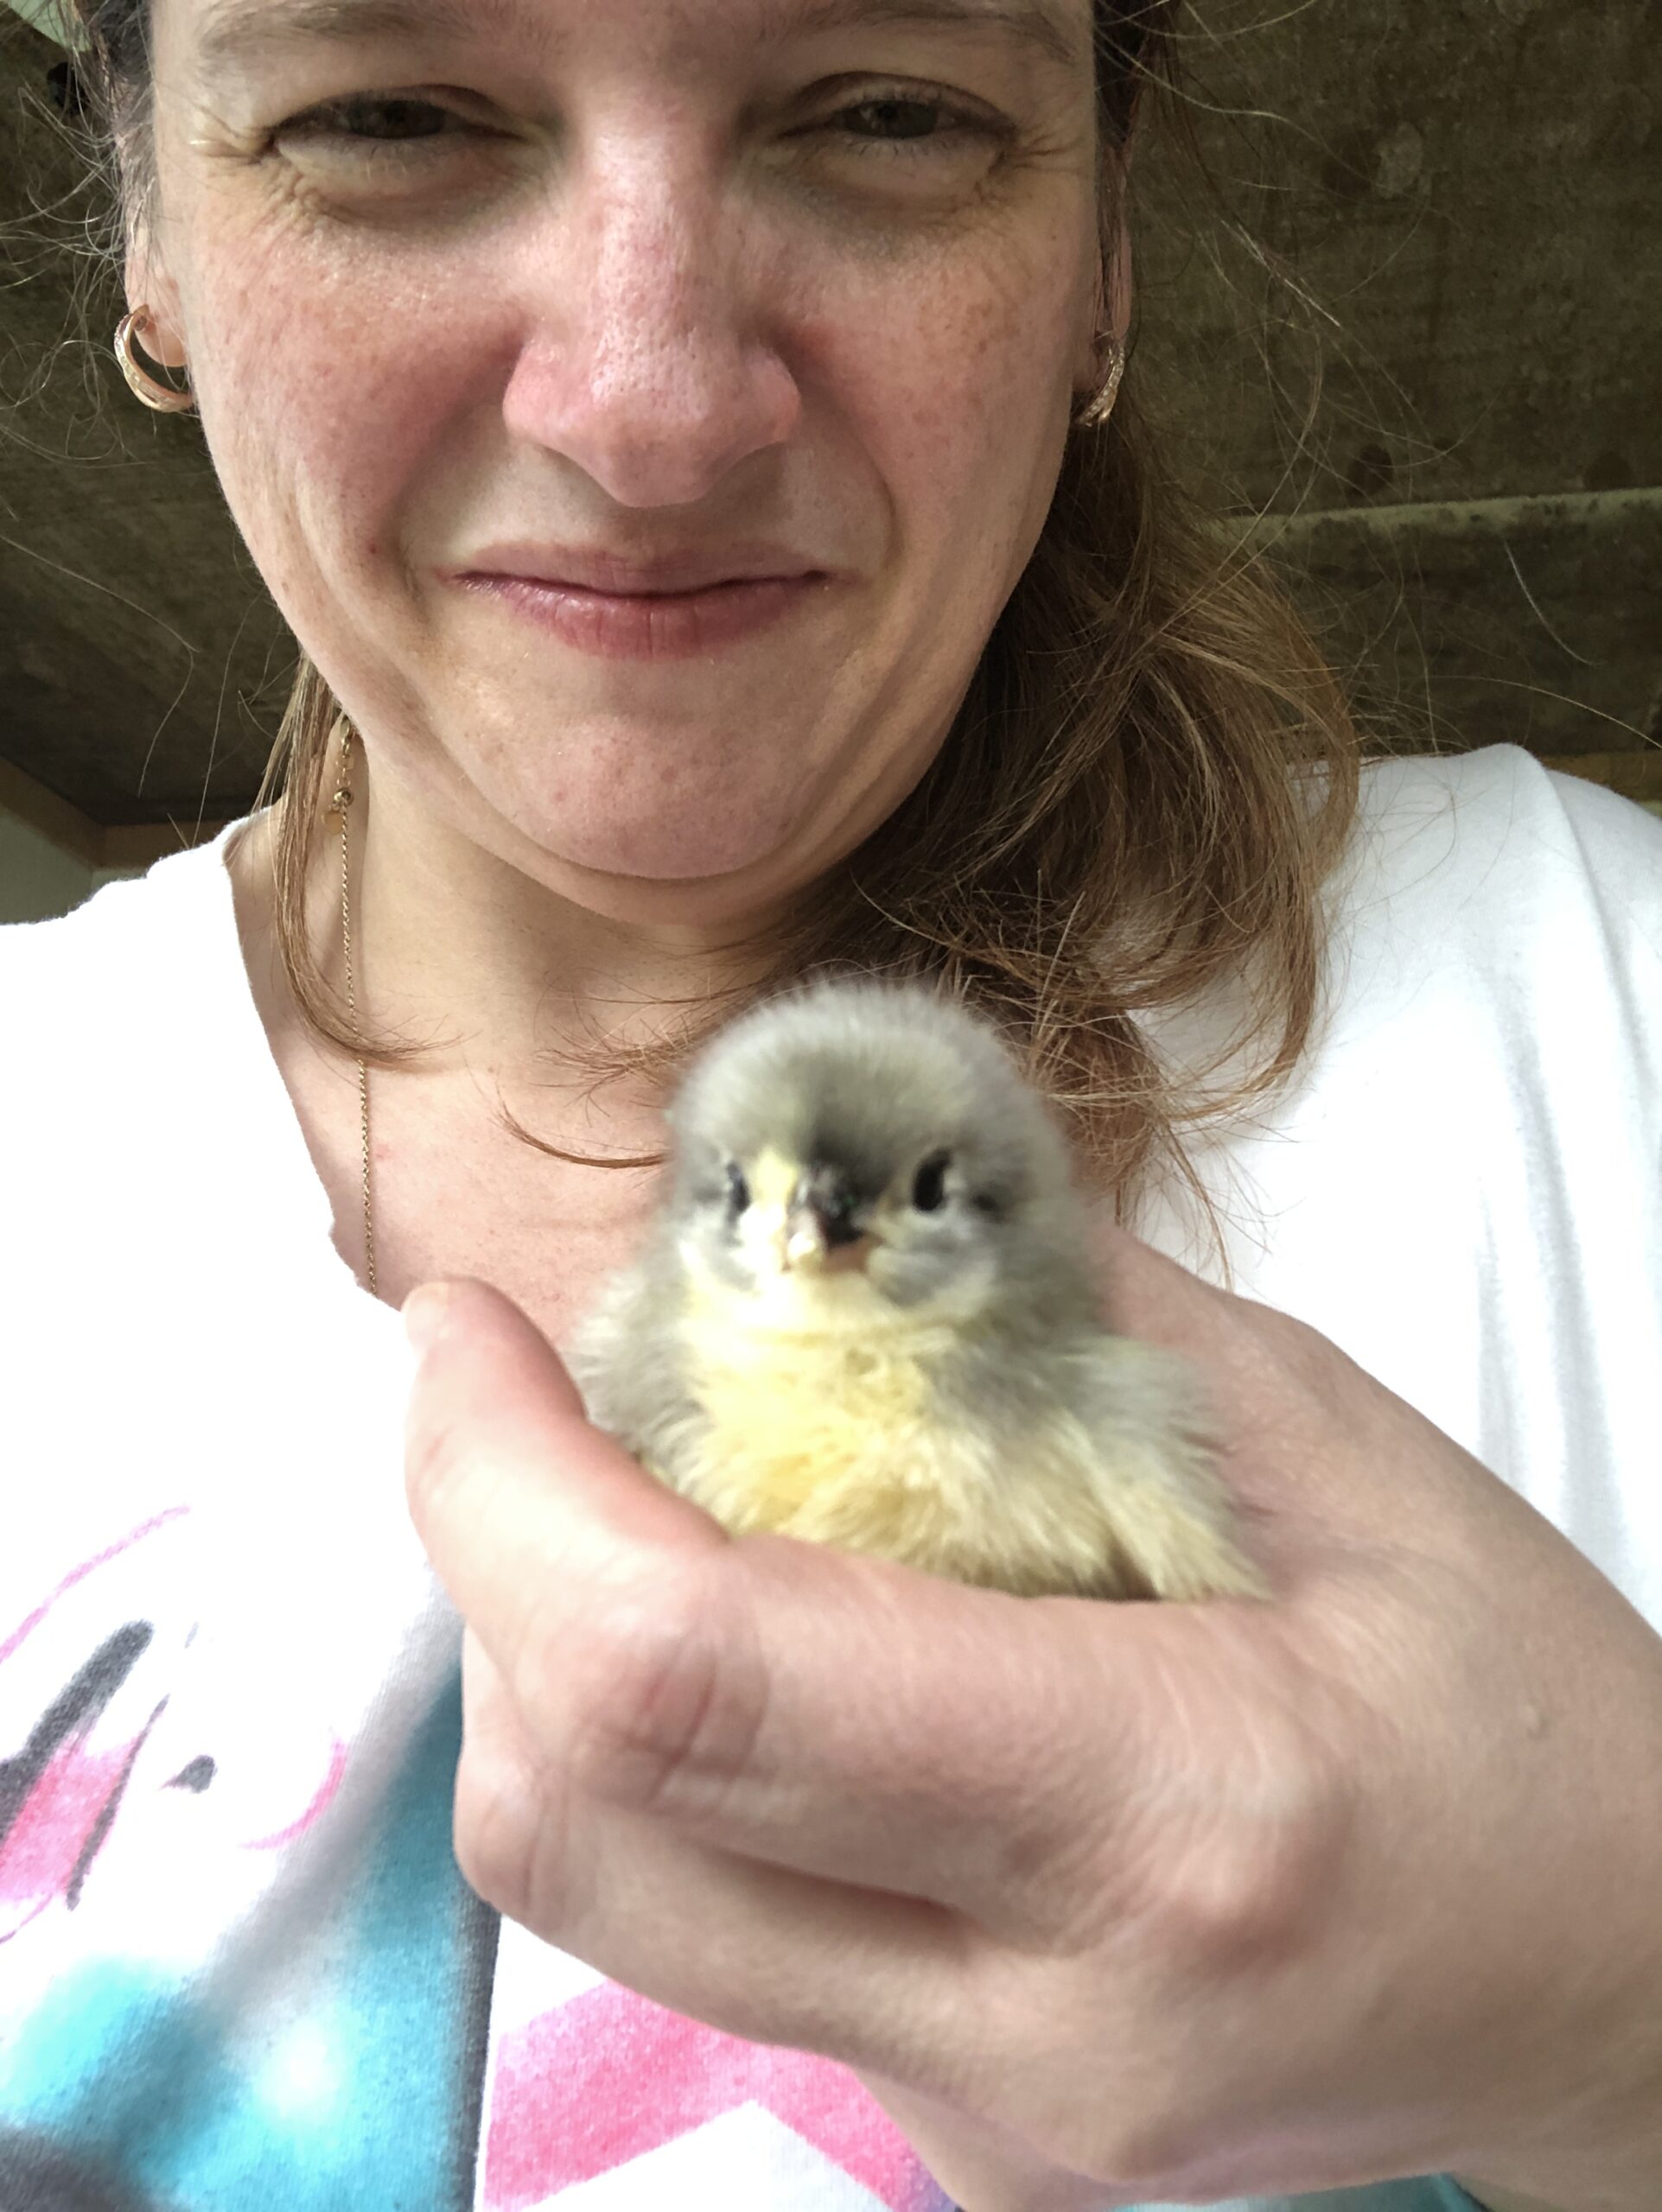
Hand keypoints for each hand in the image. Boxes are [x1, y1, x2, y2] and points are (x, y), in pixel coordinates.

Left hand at [403, 1233, 1661, 2211]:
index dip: (510, 1482)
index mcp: (1163, 1816)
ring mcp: (979, 2121)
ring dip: (549, 1665)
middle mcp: (1038, 2020)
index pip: (695, 1676)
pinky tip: (766, 1653)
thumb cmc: (1524, 1716)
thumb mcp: (1333, 1455)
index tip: (471, 1328)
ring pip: (602, 1895)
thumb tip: (829, 1211)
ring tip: (636, 1505)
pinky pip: (703, 1936)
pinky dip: (661, 1765)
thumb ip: (1057, 1318)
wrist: (1622, 2001)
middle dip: (486, 1561)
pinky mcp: (952, 2146)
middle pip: (577, 1816)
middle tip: (531, 1395)